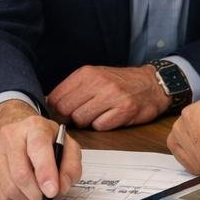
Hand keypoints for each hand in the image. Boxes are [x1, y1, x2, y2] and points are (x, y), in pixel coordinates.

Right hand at [0, 100, 82, 199]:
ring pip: (10, 188)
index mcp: (35, 126)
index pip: (38, 147)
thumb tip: (61, 187)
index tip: (52, 192)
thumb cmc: (47, 143)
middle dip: (37, 193)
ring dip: (27, 199)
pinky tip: (22, 191)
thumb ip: (71, 167)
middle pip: (21, 174)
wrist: (19, 135)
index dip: (46, 172)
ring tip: (35, 192)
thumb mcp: (67, 147)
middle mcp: (10, 134)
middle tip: (45, 198)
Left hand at [47, 65, 169, 129]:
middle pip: (66, 110)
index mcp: (86, 73)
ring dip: (87, 122)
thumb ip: (72, 89)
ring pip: (81, 120)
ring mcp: (112, 95)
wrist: (151, 84)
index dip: (56, 110)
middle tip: (81, 116)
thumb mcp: (93, 76)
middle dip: (70, 118)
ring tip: (98, 114)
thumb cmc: (119, 83)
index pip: (56, 97)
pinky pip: (100, 126)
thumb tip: (47, 103)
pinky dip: (102, 125)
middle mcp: (98, 82)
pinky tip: (110, 117)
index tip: (63, 113)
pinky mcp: (124, 110)